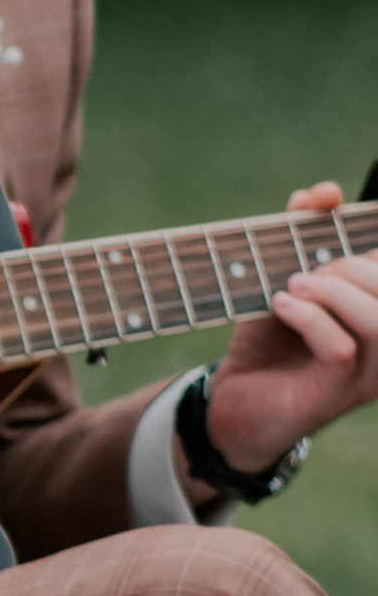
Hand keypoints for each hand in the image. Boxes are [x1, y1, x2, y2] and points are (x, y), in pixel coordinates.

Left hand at [198, 181, 377, 480]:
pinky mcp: (336, 394)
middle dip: (349, 267)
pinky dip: (310, 319)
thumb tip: (325, 192)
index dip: (368, 235)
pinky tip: (282, 306)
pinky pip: (342, 349)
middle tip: (304, 272)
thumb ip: (302, 232)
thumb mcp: (282, 277)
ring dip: (333, 293)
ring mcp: (366, 374)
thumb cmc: (267, 339)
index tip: (336, 213)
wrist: (231, 403)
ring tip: (294, 286)